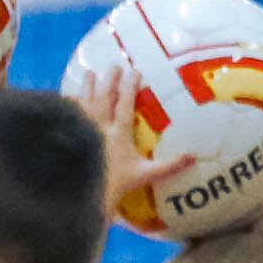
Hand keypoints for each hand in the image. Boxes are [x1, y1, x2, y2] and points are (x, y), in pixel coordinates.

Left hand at [68, 56, 192, 216]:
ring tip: (90, 73)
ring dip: (87, 87)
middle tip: (114, 66)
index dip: (129, 86)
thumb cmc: (117, 185)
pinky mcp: (70, 137)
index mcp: (118, 134)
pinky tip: (69, 98)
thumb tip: (194, 157)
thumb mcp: (146, 174)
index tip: (134, 71)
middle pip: (103, 98)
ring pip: (84, 103)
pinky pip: (68, 117)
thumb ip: (170, 165)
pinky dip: (69, 105)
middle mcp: (99, 129)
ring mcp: (82, 132)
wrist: (85, 196)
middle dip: (109, 80)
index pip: (124, 104)